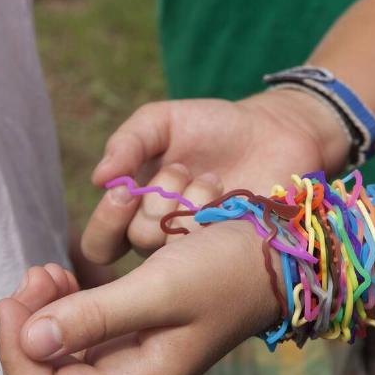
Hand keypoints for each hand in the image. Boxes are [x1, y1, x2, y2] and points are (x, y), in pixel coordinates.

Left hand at [0, 221, 278, 374]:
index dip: (16, 352)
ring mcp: (136, 356)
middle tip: (39, 274)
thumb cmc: (227, 271)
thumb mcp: (162, 288)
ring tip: (51, 271)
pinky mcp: (140, 332)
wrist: (275, 257)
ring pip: (62, 352)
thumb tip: (29, 340)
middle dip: (28, 328)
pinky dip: (67, 304)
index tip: (18, 296)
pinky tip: (71, 275)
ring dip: (44, 312)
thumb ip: (96, 315)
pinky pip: (83, 331)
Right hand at [82, 90, 347, 262]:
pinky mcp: (237, 250)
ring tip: (214, 179)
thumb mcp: (163, 121)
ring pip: (177, 250)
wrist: (274, 130)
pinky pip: (215, 252)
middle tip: (181, 172)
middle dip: (156, 205)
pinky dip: (219, 219)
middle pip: (139, 244)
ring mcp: (204, 248)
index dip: (107, 222)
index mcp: (138, 212)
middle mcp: (167, 237)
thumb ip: (129, 142)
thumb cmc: (214, 126)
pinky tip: (232, 194)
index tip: (124, 190)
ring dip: (191, 206)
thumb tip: (99, 178)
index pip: (102, 243)